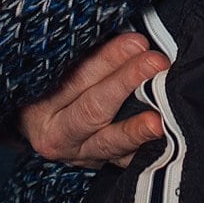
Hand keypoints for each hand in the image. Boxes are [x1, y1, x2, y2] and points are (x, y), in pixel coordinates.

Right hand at [17, 33, 167, 169]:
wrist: (44, 128)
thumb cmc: (55, 85)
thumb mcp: (59, 69)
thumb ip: (87, 54)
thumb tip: (130, 36)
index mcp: (39, 105)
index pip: (76, 78)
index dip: (108, 59)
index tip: (137, 42)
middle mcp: (56, 135)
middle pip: (93, 109)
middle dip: (126, 82)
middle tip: (155, 62)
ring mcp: (80, 155)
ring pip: (109, 142)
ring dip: (136, 129)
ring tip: (158, 120)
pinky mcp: (101, 166)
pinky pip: (123, 161)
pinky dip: (143, 150)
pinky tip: (163, 140)